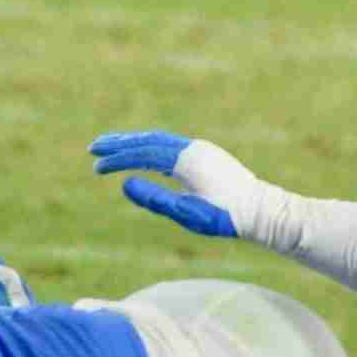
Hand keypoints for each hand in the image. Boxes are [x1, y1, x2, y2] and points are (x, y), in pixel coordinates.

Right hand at [87, 129, 269, 239]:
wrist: (263, 212)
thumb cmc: (225, 217)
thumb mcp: (187, 213)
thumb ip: (155, 199)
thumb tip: (124, 183)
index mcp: (187, 160)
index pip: (143, 153)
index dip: (117, 159)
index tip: (96, 167)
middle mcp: (193, 148)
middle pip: (147, 139)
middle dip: (119, 143)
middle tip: (93, 148)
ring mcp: (200, 150)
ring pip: (159, 140)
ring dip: (133, 143)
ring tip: (111, 148)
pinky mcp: (205, 155)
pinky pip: (170, 146)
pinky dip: (149, 147)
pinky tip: (141, 157)